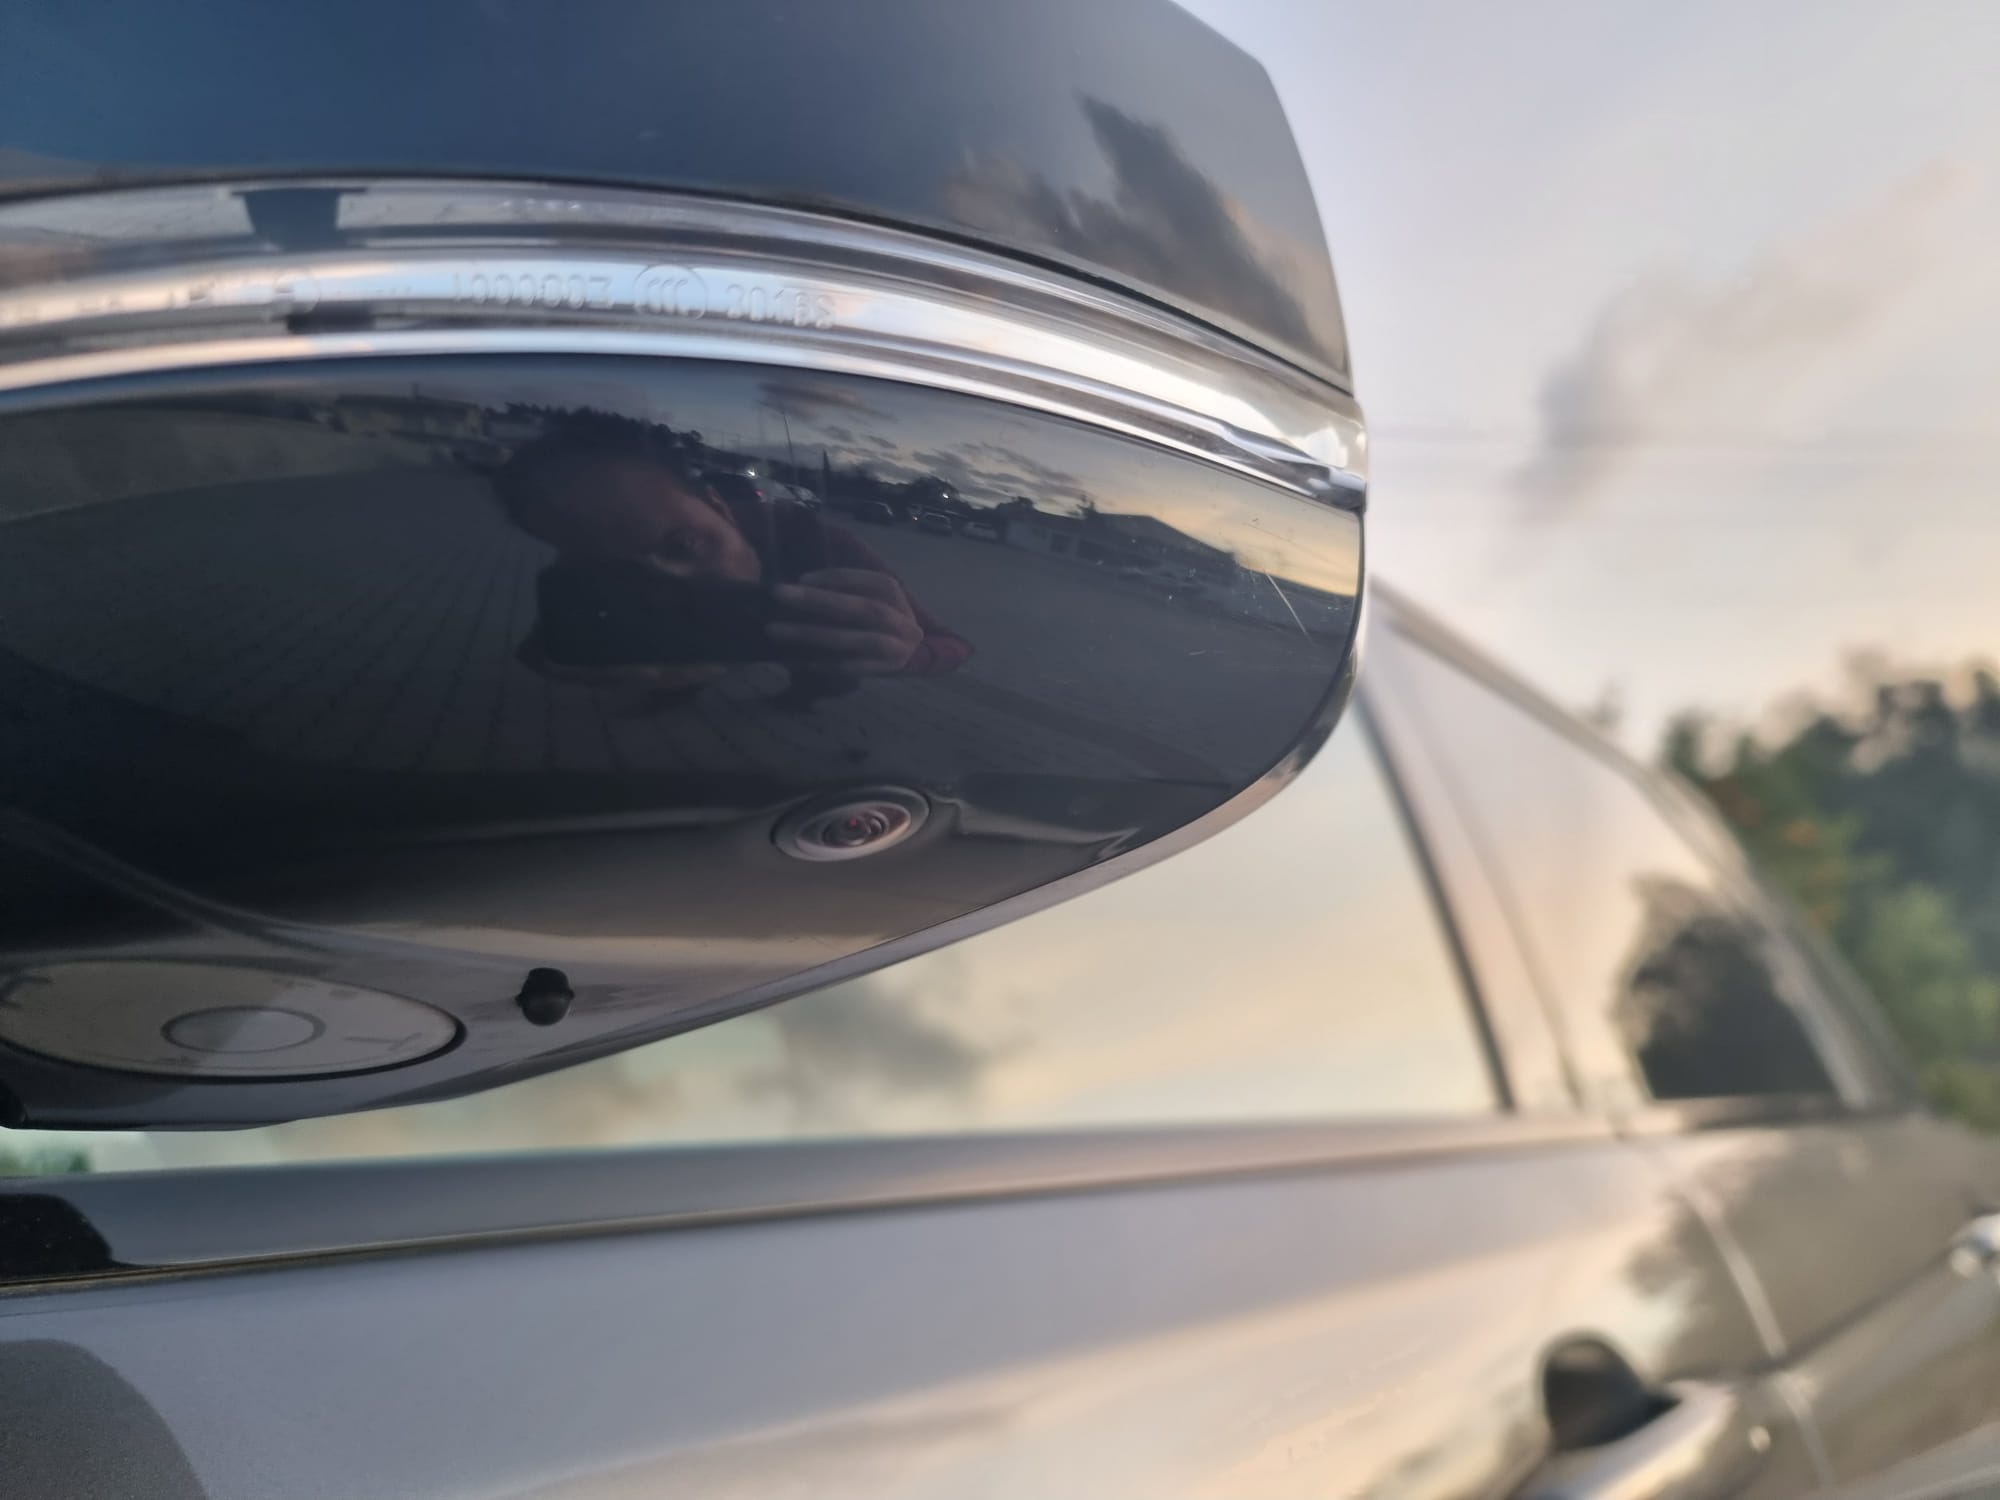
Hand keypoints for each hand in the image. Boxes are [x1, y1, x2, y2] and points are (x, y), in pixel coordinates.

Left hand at [768, 568, 923, 674]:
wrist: (903, 652)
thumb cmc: (871, 621)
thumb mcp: (861, 597)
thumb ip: (836, 591)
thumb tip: (795, 587)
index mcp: (894, 594)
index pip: (867, 581)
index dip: (835, 577)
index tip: (800, 578)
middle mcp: (903, 621)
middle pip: (862, 608)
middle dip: (818, 600)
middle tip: (778, 593)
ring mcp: (899, 648)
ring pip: (857, 640)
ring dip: (814, 634)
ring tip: (775, 630)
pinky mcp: (888, 671)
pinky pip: (854, 669)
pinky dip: (827, 664)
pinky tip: (798, 661)